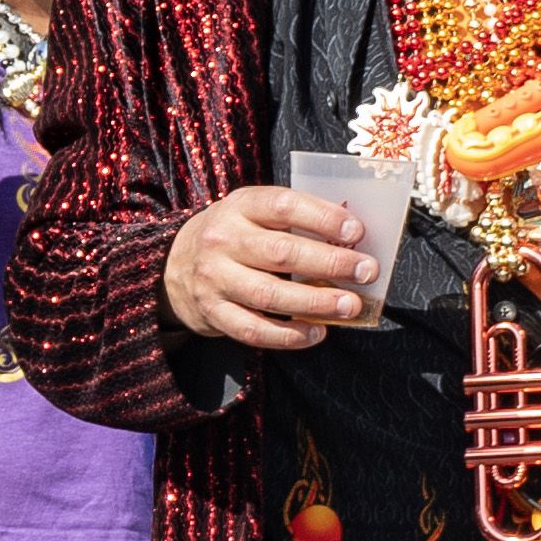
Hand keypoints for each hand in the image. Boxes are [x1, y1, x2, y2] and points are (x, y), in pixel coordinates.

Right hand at [163, 187, 385, 351]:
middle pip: (281, 253)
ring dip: (315, 302)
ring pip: (269, 294)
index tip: (356, 231)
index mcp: (239, 206)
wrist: (173, 263)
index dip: (322, 218)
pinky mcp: (212, 312)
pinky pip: (253, 329)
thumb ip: (293, 220)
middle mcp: (222, 241)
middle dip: (330, 264)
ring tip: (349, 306)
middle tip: (366, 272)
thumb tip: (352, 241)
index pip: (283, 206)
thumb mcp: (254, 213)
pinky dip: (288, 335)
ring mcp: (214, 279)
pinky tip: (317, 332)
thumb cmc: (234, 235)